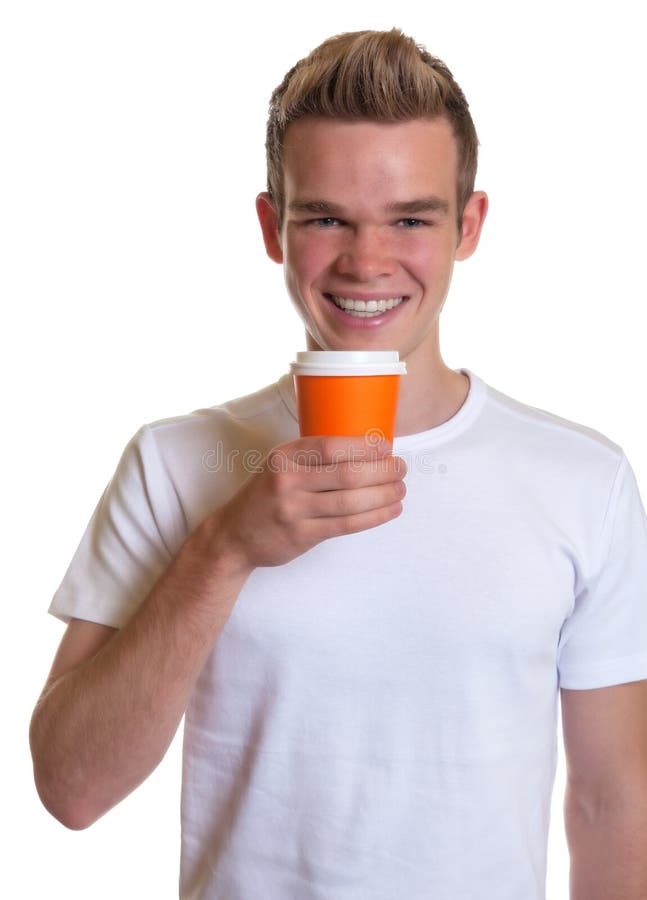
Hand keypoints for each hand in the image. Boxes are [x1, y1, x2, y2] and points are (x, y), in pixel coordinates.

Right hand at [203, 435, 406, 571]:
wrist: (233, 536)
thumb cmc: (266, 495)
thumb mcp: (280, 466)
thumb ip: (313, 458)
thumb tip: (367, 449)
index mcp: (284, 456)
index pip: (331, 446)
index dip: (365, 446)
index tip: (387, 446)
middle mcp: (287, 481)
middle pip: (347, 473)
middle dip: (383, 470)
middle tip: (401, 468)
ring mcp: (294, 510)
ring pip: (351, 501)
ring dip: (384, 494)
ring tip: (401, 488)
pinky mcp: (302, 535)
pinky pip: (347, 525)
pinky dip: (374, 516)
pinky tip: (391, 509)